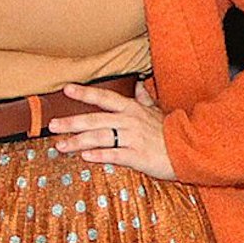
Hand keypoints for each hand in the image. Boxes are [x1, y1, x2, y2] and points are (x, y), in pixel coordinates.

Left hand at [48, 79, 174, 179]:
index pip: (104, 98)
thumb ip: (145, 98)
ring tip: (61, 146)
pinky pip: (115, 155)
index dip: (85, 93)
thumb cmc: (171, 131)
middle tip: (52, 125)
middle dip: (72, 122)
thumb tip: (140, 85)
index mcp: (132, 109)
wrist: (191, 148)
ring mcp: (133, 139)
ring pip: (100, 138)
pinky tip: (85, 157)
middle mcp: (129, 121)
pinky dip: (100, 155)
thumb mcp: (158, 111)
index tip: (66, 89)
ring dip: (78, 142)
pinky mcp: (138, 156)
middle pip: (95, 120)